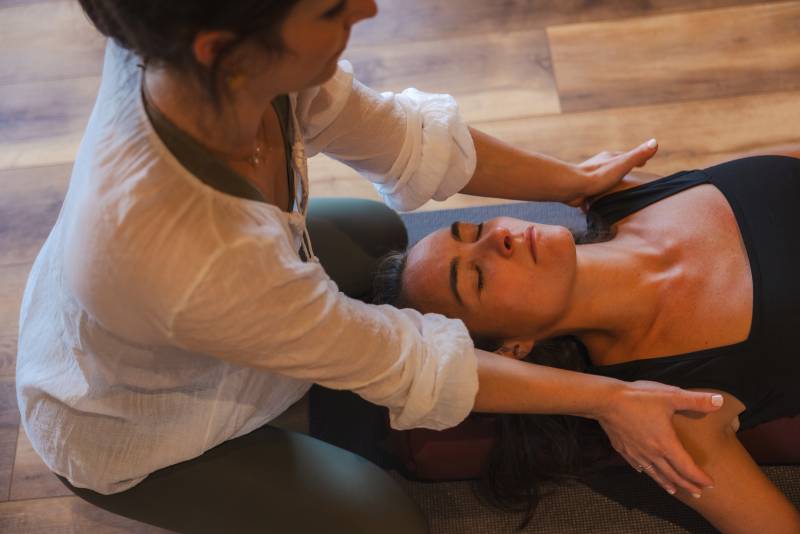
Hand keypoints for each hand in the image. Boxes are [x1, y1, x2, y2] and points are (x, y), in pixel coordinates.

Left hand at [566, 139, 658, 209]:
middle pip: (614, 166)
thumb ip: (637, 156)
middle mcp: (598, 165)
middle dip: (624, 169)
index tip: (646, 162)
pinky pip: (595, 191)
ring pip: (604, 178)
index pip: (626, 156)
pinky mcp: (583, 189)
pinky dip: (601, 193)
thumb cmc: (598, 176)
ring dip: (611, 182)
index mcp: (608, 157)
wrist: (572, 188)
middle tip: (633, 175)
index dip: (637, 159)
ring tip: (619, 189)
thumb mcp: (622, 165)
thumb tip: (655, 142)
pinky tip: (602, 200)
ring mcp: (589, 177)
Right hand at [596, 380, 722, 496]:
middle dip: (687, 485)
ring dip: (667, 483)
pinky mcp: (623, 448)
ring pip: (655, 473)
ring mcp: (636, 452)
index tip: (710, 484)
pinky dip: (645, 471)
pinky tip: (645, 471)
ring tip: (674, 491)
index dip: (699, 477)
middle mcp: (652, 453)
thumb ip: (696, 400)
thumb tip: (720, 401)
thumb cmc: (638, 398)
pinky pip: (637, 465)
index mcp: (666, 443)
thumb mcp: (670, 396)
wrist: (605, 400)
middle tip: (698, 493)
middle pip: (672, 475)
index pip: (686, 467)